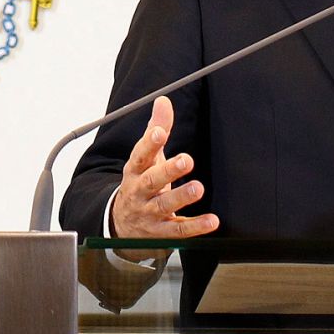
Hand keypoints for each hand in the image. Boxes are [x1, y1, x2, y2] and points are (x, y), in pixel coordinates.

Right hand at [109, 95, 218, 241]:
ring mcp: (149, 213)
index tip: (159, 132)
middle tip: (186, 160)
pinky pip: (178, 230)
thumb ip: (156, 129)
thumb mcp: (146, 158)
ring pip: (164, 205)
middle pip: (152, 180)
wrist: (121, 225)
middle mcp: (140, 191)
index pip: (140, 154)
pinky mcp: (161, 232)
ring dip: (181, 197)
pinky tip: (211, 220)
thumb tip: (163, 101)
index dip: (149, 143)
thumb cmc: (140, 184)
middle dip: (168, 170)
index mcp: (135, 170)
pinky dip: (195, 226)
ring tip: (197, 188)